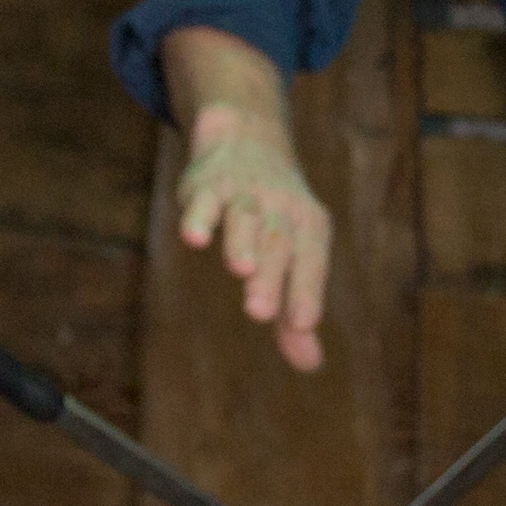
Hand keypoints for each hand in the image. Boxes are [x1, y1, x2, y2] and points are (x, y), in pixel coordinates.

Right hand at [172, 104, 332, 371]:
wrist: (246, 140)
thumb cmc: (275, 216)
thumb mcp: (292, 258)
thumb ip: (294, 314)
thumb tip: (311, 365)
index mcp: (308, 228)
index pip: (312, 261)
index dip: (307, 292)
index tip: (303, 323)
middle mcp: (280, 209)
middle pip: (277, 244)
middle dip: (270, 278)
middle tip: (260, 313)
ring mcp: (243, 194)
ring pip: (244, 218)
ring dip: (241, 242)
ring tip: (240, 269)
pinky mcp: (206, 185)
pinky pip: (203, 200)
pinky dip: (198, 216)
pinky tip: (194, 237)